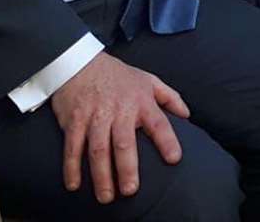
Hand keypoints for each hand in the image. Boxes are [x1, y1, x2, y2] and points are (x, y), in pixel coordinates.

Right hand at [50, 52, 189, 203]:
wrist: (80, 63)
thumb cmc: (118, 75)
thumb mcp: (148, 80)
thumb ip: (170, 97)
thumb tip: (187, 115)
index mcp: (141, 102)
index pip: (158, 123)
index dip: (167, 141)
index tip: (174, 159)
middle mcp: (119, 110)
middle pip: (124, 143)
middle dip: (127, 168)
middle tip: (130, 190)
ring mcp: (95, 116)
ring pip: (98, 149)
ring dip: (101, 175)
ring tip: (107, 196)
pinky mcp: (74, 121)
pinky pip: (72, 147)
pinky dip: (72, 167)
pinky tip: (74, 184)